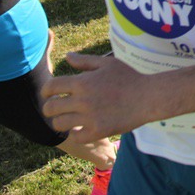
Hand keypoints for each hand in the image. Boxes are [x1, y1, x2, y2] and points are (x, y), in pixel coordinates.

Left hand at [41, 53, 157, 142]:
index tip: (49, 94)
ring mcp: (90, 118)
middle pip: (51, 108)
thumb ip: (85, 61)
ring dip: (61, 121)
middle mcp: (83, 100)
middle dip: (49, 108)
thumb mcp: (107, 64)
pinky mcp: (98, 131)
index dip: (46, 91)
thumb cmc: (129, 77)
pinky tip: (81, 129)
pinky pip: (75, 137)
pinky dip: (75, 133)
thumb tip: (67, 57)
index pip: (51, 87)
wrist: (148, 97)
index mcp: (83, 82)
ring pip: (60, 124)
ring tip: (68, 119)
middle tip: (56, 108)